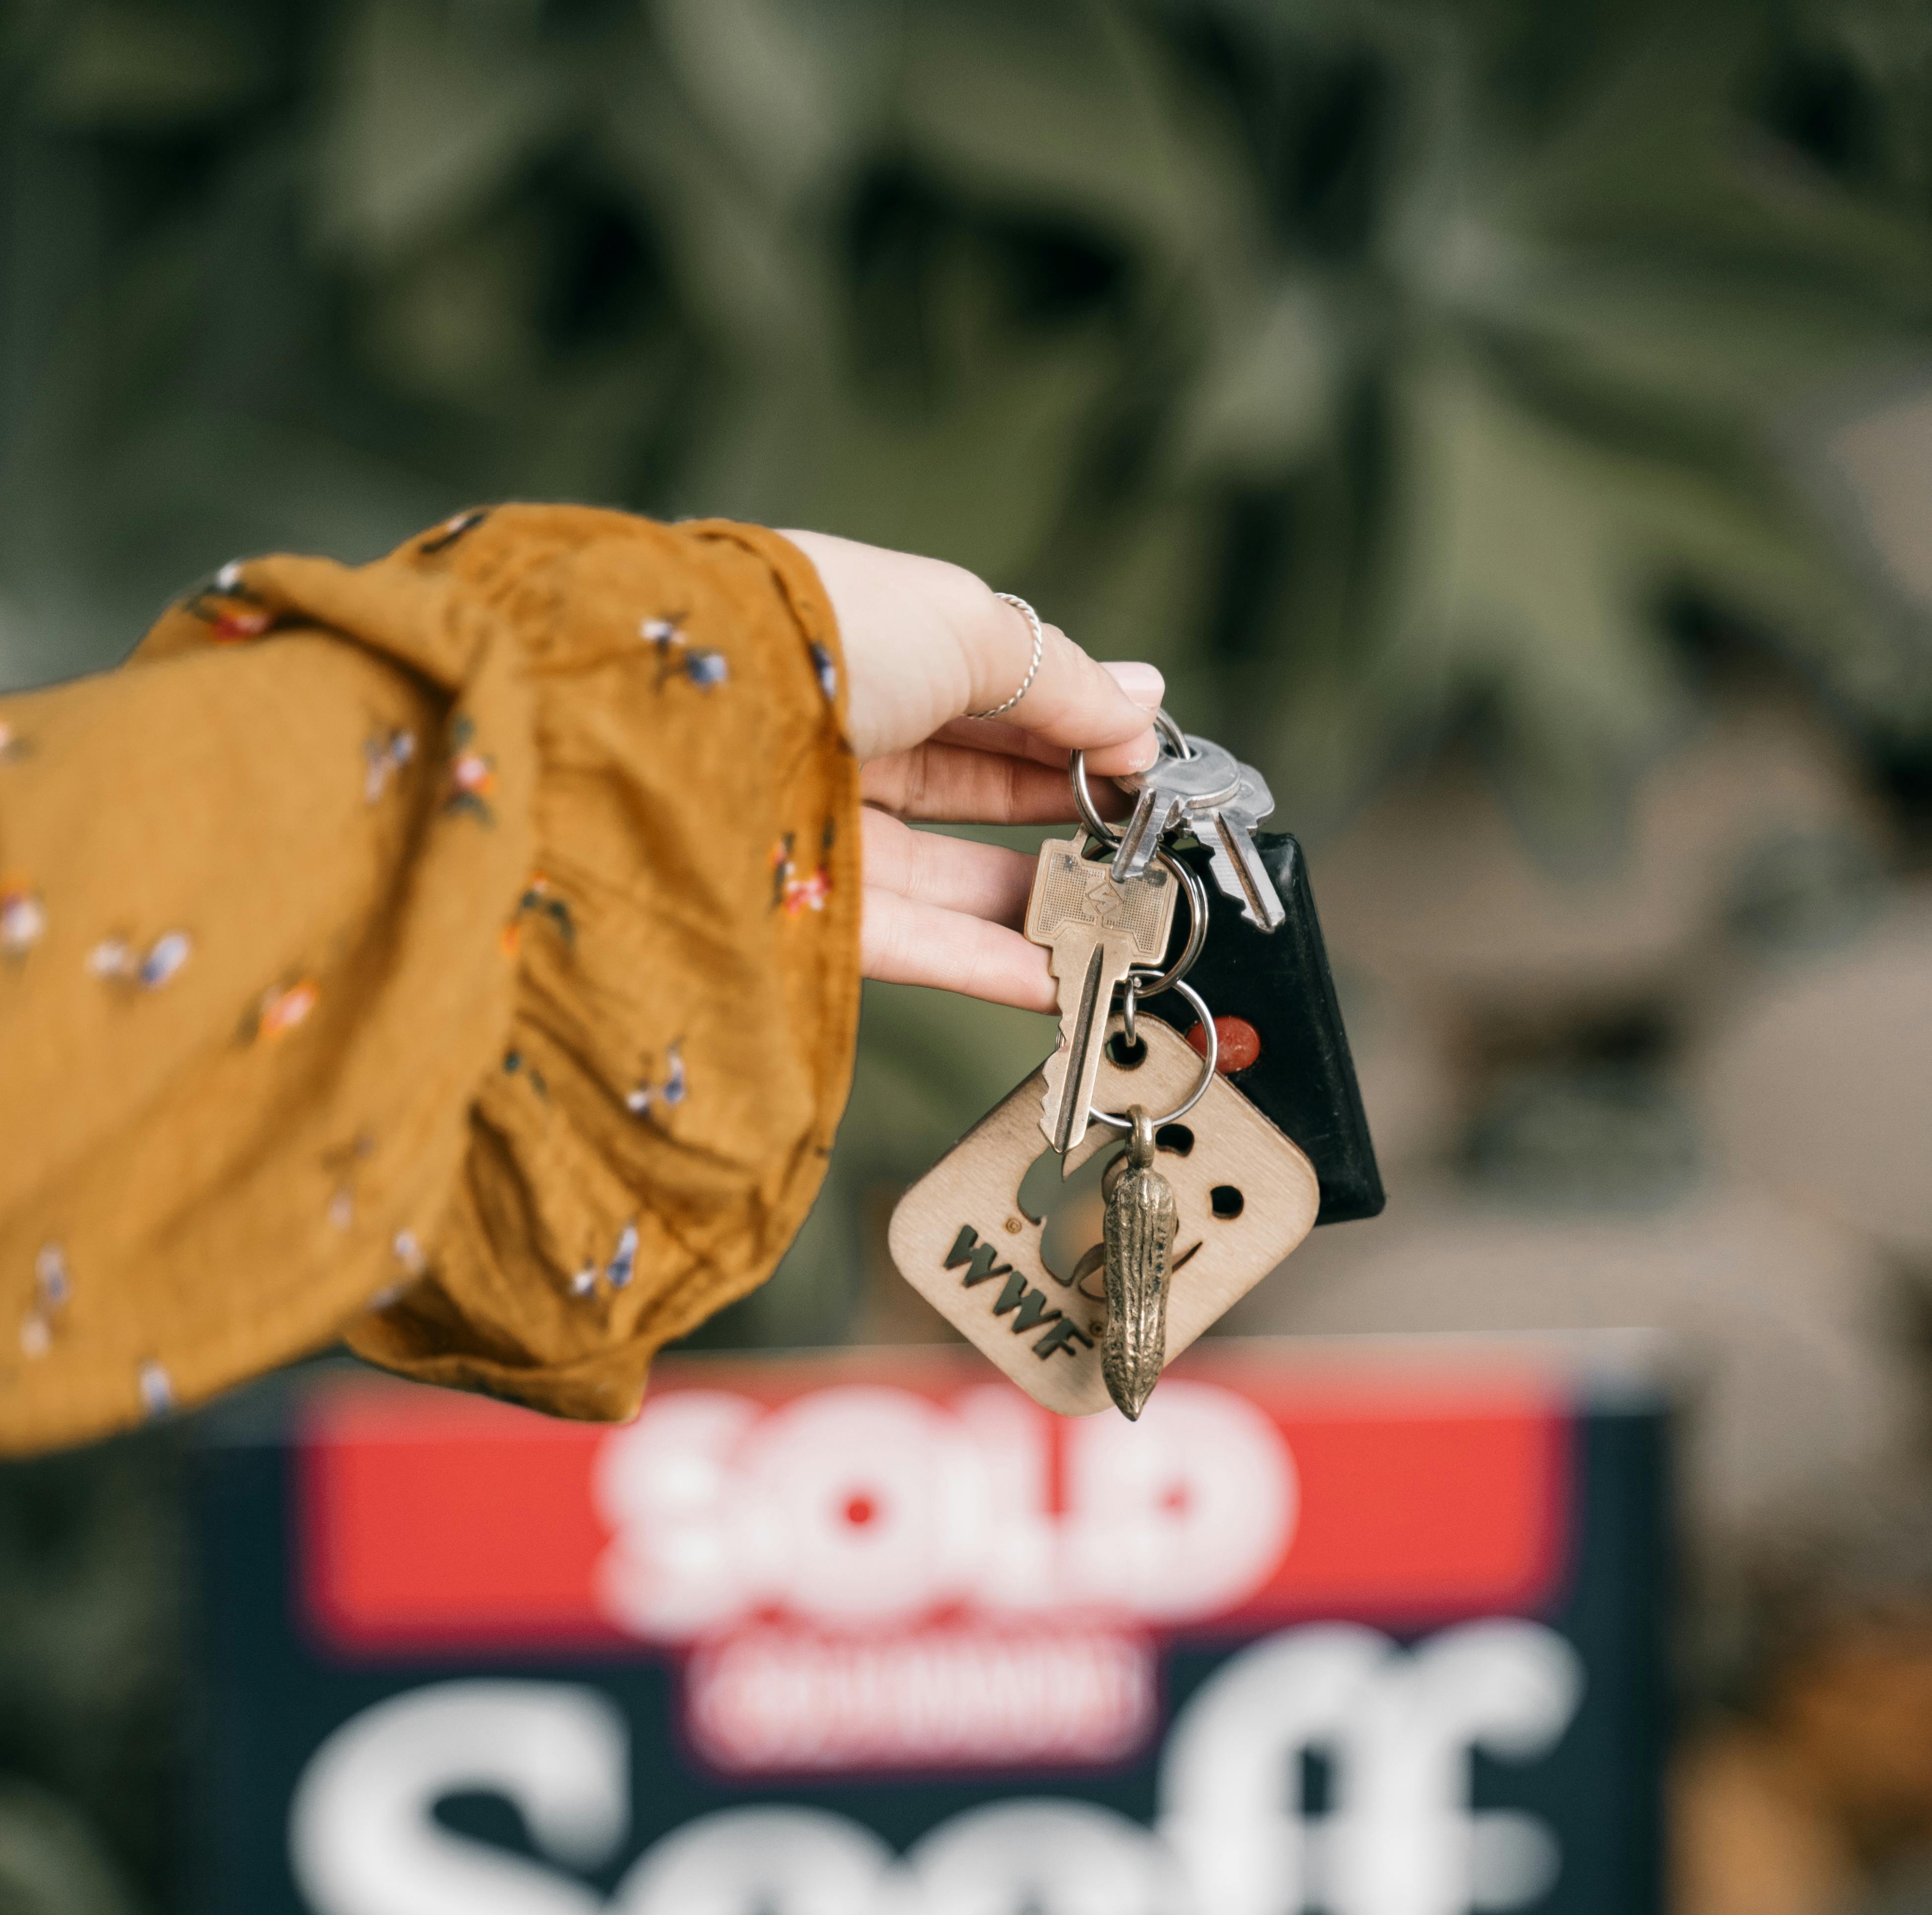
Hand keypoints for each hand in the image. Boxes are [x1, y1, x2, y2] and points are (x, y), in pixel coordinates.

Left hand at [781, 530, 1162, 1012]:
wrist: (685, 716)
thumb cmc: (820, 636)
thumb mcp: (967, 626)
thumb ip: (1060, 677)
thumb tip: (1140, 704)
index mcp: (877, 644)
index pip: (994, 694)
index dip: (1076, 728)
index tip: (1146, 765)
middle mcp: (845, 731)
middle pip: (975, 784)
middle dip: (1066, 811)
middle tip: (1145, 839)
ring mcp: (824, 823)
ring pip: (950, 873)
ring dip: (1039, 897)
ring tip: (1119, 915)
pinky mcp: (808, 909)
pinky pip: (915, 941)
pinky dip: (989, 961)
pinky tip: (1058, 973)